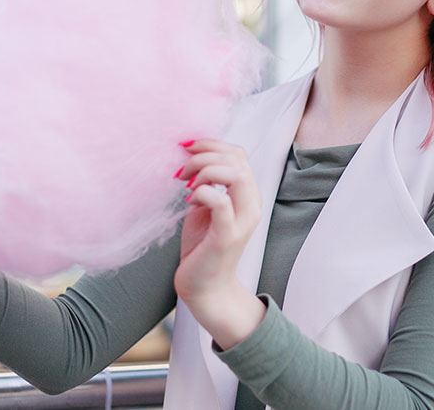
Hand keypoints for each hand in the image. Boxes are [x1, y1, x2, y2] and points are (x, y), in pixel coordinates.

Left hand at [174, 139, 265, 348]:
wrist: (205, 288)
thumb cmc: (202, 247)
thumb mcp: (205, 208)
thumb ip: (207, 185)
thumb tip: (192, 158)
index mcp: (246, 195)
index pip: (238, 154)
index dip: (211, 143)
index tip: (185, 147)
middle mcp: (251, 205)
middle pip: (237, 158)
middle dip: (205, 152)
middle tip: (182, 166)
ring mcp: (242, 221)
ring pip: (235, 174)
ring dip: (204, 169)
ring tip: (185, 181)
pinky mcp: (227, 236)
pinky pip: (220, 201)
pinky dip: (202, 192)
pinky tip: (188, 199)